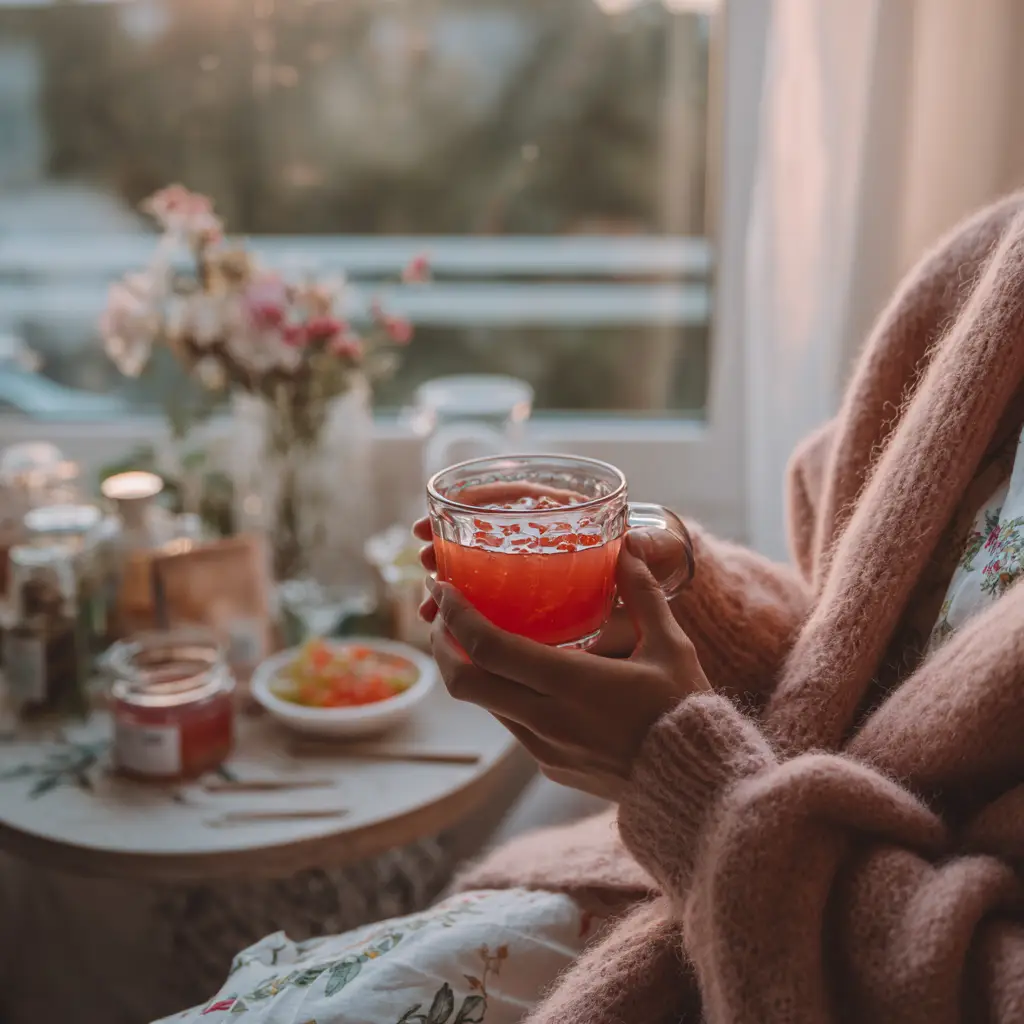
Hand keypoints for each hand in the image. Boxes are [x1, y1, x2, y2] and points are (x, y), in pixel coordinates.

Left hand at [427, 538, 709, 800]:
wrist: (696, 787)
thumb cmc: (685, 710)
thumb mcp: (670, 646)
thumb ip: (643, 594)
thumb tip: (626, 550)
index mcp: (572, 683)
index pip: (489, 649)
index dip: (457, 617)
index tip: (443, 589)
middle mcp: (547, 720)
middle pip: (466, 683)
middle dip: (443, 645)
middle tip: (444, 614)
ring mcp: (545, 749)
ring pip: (486, 703)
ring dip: (473, 670)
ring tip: (478, 637)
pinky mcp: (550, 767)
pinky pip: (512, 724)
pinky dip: (503, 694)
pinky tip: (521, 674)